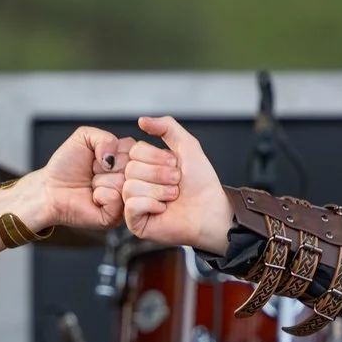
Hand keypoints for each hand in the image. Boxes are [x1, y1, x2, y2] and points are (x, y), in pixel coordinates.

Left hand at [16, 125, 130, 235]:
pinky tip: (93, 197)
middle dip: (103, 166)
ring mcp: (125, 200)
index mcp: (129, 161)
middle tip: (93, 172)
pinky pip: (115, 198)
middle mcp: (131, 181)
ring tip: (92, 185)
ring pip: (123, 183)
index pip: (137, 150)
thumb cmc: (67, 165)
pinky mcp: (115, 217)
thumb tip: (113, 159)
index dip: (113, 150)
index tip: (99, 157)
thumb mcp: (84, 138)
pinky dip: (100, 194)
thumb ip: (105, 138)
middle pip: (132, 167)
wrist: (50, 188)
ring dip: (99, 180)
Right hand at [122, 116, 232, 255]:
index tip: (175, 165)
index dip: (157, 157)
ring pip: (131, 186)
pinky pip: (132, 205)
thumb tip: (142, 120)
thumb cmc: (201, 183)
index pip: (135, 151)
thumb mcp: (187, 145)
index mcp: (146, 164)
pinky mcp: (135, 221)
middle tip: (176, 183)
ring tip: (172, 196)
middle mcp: (137, 181)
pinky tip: (163, 208)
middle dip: (160, 175)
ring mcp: (134, 202)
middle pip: (131, 168)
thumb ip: (167, 126)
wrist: (211, 210)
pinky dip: (152, 205)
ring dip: (159, 191)